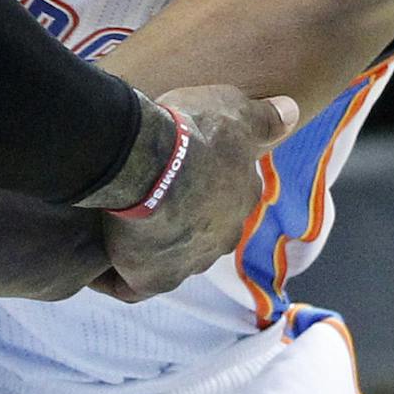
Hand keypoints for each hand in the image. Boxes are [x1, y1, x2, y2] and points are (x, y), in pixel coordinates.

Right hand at [98, 85, 297, 301]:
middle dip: (179, 218)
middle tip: (145, 193)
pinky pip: (131, 284)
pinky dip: (115, 273)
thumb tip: (293, 111)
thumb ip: (266, 117)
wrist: (153, 160)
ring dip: (149, 244)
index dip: (203, 184)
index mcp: (242, 199)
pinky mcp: (152, 279)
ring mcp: (189, 263)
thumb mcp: (236, 110)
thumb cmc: (195, 132)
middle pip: (201, 232)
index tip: (178, 168)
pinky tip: (100, 255)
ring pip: (169, 257)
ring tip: (116, 220)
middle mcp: (223, 237)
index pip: (228, 197)